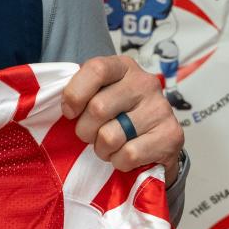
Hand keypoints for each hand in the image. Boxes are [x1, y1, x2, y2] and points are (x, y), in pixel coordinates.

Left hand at [61, 54, 183, 186]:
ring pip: (111, 136)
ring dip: (102, 149)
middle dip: (85, 130)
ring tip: (109, 147)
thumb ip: (80, 92)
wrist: (156, 142)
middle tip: (91, 136)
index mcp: (123, 66)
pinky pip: (128, 155)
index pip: (96, 69)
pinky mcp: (172, 135)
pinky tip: (126, 156)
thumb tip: (57, 103)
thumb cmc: (117, 116)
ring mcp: (161, 108)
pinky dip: (119, 162)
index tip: (69, 112)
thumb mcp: (98, 95)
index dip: (75, 94)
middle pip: (98, 108)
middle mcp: (145, 82)